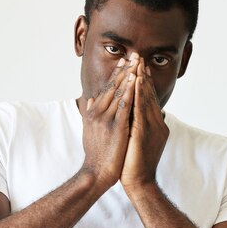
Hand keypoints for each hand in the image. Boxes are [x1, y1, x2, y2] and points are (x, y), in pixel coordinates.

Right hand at [81, 55, 137, 187]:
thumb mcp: (90, 129)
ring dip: (128, 77)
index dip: (117, 74)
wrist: (97, 172)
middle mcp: (99, 112)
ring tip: (136, 63)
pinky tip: (136, 82)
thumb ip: (90, 112)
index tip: (125, 61)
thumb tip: (90, 98)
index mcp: (95, 112)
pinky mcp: (116, 127)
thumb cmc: (96, 153)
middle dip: (124, 70)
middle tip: (134, 55)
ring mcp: (107, 119)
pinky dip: (130, 93)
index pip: (107, 88)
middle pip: (113, 86)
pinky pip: (124, 106)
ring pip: (119, 93)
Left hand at [121, 60, 168, 189]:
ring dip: (141, 81)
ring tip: (137, 64)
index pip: (148, 99)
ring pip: (146, 99)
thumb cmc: (135, 164)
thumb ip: (138, 125)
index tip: (138, 66)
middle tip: (138, 57)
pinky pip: (140, 110)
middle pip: (149, 95)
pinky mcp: (143, 133)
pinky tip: (134, 84)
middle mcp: (157, 123)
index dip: (143, 81)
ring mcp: (152, 128)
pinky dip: (138, 95)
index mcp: (155, 125)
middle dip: (143, 75)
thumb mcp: (137, 140)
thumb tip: (136, 114)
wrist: (139, 183)